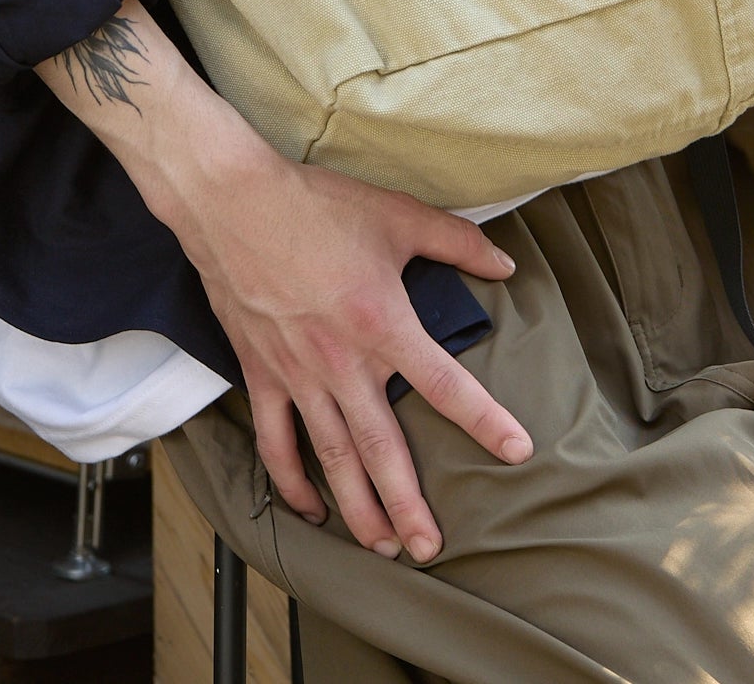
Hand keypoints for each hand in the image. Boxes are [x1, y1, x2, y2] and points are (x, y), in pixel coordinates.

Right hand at [39, 0, 532, 563]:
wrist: (235, 203)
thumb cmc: (317, 206)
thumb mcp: (397, 215)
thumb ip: (456, 243)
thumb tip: (504, 266)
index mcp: (383, 323)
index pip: (445, 385)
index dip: (485, 421)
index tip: (517, 452)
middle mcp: (342, 362)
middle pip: (382, 449)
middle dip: (408, 506)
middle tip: (430, 548)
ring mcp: (297, 375)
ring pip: (332, 458)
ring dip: (357, 509)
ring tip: (382, 547)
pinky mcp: (261, 375)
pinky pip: (276, 442)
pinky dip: (291, 482)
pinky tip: (310, 510)